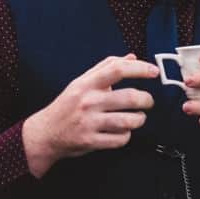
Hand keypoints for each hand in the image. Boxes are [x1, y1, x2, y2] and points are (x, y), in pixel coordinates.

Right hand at [22, 54, 157, 178]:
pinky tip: (123, 131)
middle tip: (148, 101)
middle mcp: (88, 101)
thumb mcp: (81, 82)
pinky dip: (126, 135)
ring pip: (129, 121)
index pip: (117, 70)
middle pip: (129, 97)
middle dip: (146, 100)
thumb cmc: (67, 106)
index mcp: (87, 84)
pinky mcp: (91, 141)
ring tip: (138, 117)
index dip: (140, 69)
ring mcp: (89, 122)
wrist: (45, 133)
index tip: (154, 71)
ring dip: (140, 119)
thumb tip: (132, 57)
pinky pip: (120, 139)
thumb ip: (106, 68)